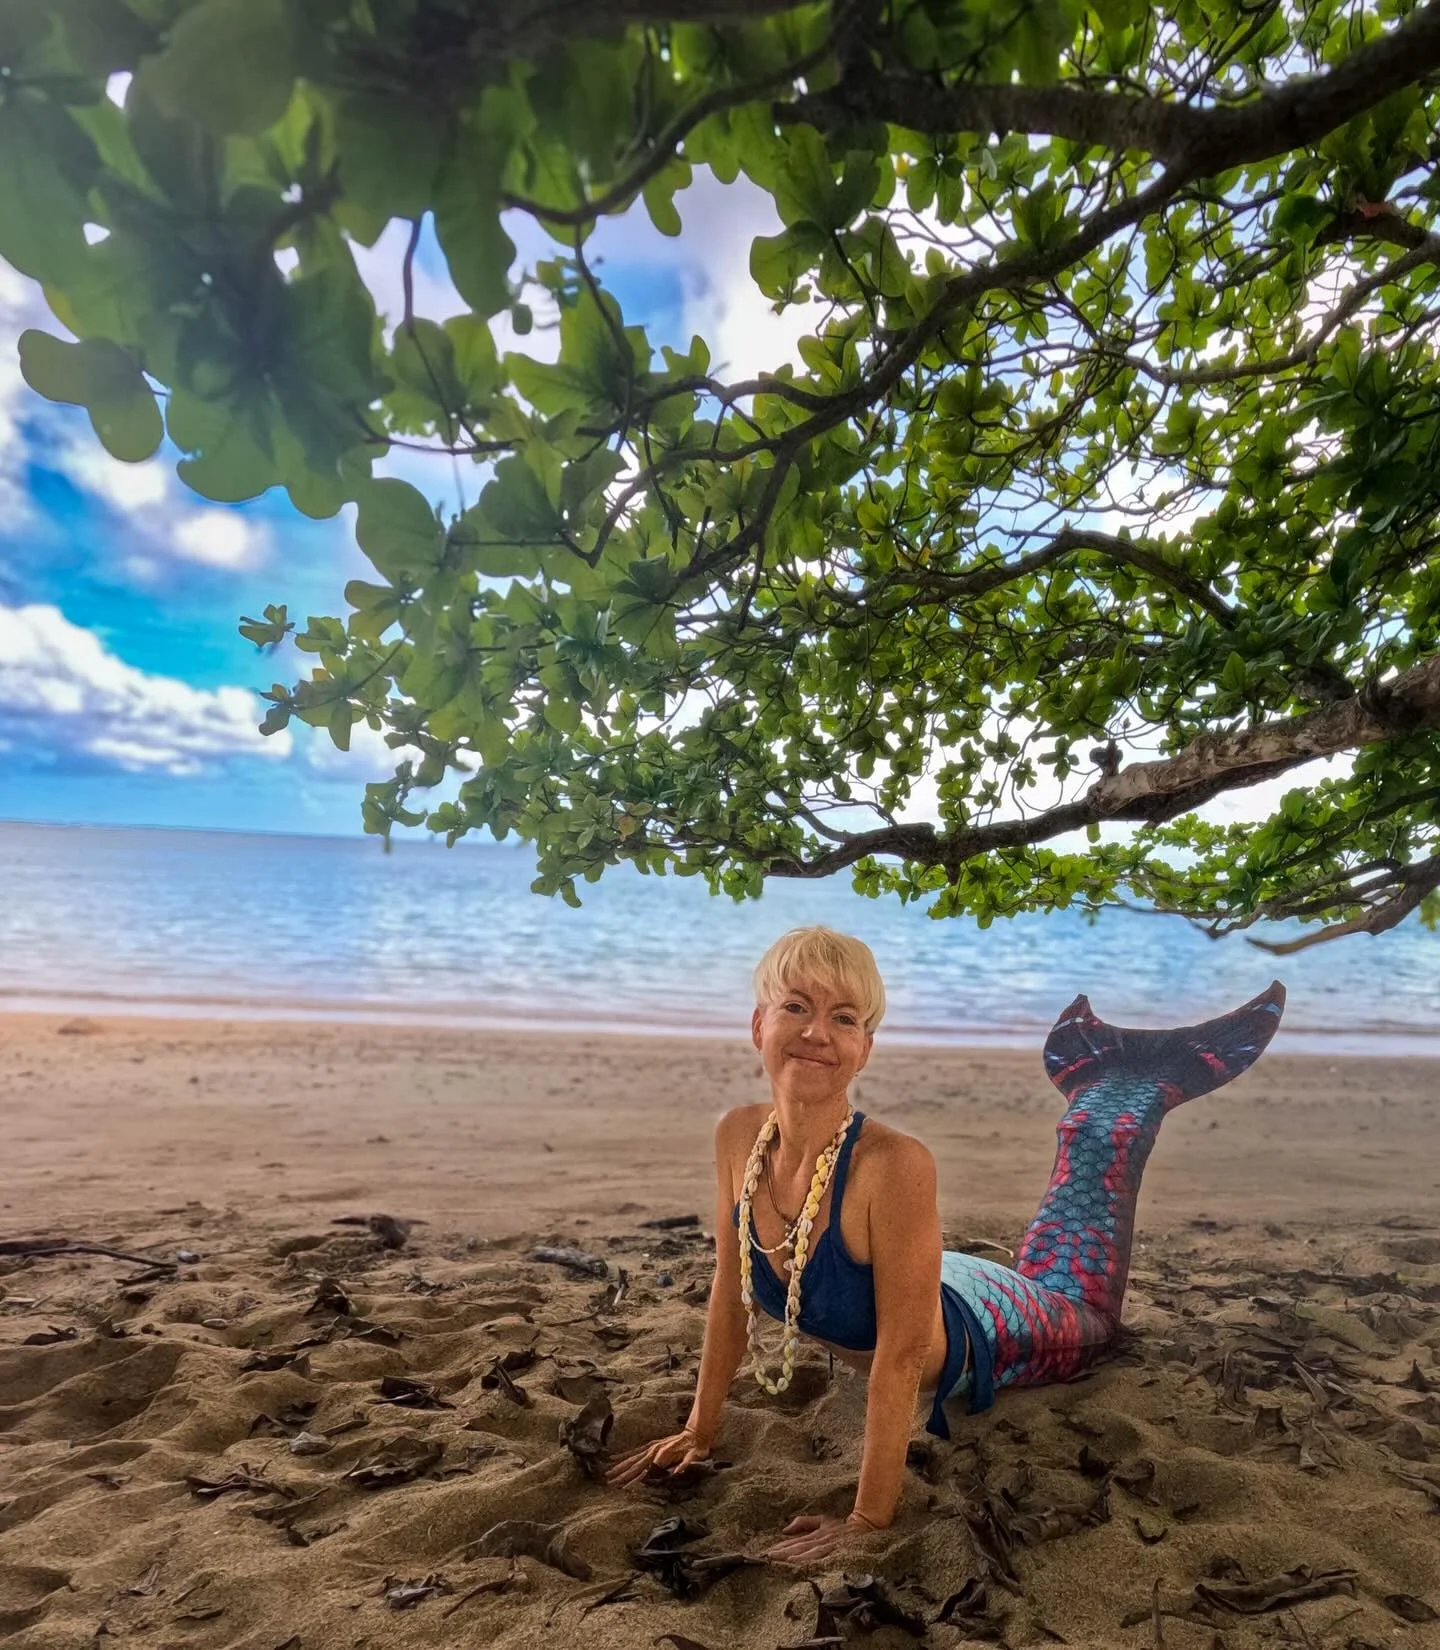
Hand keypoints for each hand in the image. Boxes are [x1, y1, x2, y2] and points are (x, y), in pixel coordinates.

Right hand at [604, 1428, 709, 1489]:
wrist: (696, 1434)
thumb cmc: (696, 1449)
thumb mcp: (694, 1458)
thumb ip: (685, 1465)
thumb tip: (677, 1473)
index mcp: (662, 1457)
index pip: (645, 1472)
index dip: (634, 1482)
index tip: (623, 1490)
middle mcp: (654, 1452)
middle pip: (634, 1466)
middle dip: (621, 1475)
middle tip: (609, 1483)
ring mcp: (652, 1448)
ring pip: (632, 1459)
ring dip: (619, 1467)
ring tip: (608, 1473)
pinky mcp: (652, 1446)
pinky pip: (635, 1451)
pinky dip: (624, 1455)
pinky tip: (614, 1458)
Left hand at [764, 1512, 879, 1566]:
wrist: (866, 1526)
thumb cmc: (842, 1526)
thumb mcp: (823, 1520)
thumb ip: (804, 1522)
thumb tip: (785, 1530)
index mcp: (816, 1532)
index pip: (794, 1541)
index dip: (781, 1546)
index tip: (767, 1552)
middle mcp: (820, 1538)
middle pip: (797, 1546)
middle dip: (782, 1552)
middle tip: (767, 1557)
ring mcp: (828, 1545)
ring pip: (806, 1552)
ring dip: (791, 1556)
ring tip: (778, 1560)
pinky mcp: (835, 1551)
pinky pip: (819, 1558)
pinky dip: (807, 1560)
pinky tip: (797, 1563)